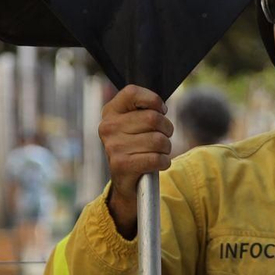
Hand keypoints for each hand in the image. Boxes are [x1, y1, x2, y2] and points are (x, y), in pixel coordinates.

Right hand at [99, 85, 172, 237]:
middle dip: (167, 130)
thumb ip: (144, 110)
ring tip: (157, 153)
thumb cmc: (137, 148)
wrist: (127, 182)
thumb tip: (160, 107)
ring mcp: (113, 146)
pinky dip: (164, 162)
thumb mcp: (136, 125)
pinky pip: (156, 159)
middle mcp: (108, 127)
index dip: (154, 100)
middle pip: (153, 118)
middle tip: (162, 139)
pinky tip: (157, 164)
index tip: (161, 111)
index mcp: (110, 111)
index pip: (132, 92)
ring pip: (158, 140)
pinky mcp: (121, 165)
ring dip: (166, 148)